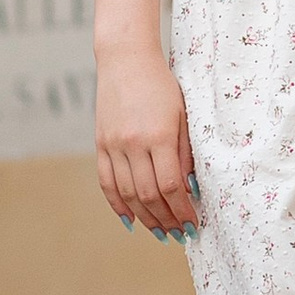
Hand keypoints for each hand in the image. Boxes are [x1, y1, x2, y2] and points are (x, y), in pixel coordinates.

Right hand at [96, 42, 200, 240]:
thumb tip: (189, 189)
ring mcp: (113, 145)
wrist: (126, 60)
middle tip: (180, 234)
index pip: (171, 185)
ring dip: (146, 218)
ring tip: (161, 232)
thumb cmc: (162, 85)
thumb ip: (185, 152)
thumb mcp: (183, 114)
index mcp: (158, 135)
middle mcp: (133, 143)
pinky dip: (117, 204)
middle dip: (167, 219)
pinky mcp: (100, 144)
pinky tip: (130, 219)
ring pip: (127, 193)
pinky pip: (106, 182)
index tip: (194, 223)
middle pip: (148, 194)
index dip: (183, 210)